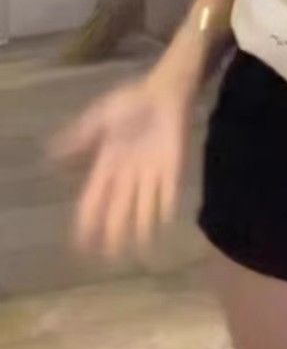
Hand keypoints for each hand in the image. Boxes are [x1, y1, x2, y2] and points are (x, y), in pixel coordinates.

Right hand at [46, 72, 192, 257]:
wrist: (164, 90)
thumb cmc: (131, 102)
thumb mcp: (101, 118)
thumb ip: (80, 136)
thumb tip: (51, 154)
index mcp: (108, 165)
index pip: (94, 199)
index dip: (88, 221)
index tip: (81, 243)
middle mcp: (128, 175)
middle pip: (119, 210)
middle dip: (114, 233)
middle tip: (109, 257)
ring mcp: (151, 173)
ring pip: (144, 207)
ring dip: (141, 228)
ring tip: (137, 251)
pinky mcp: (173, 167)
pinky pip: (168, 192)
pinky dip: (166, 209)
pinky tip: (164, 226)